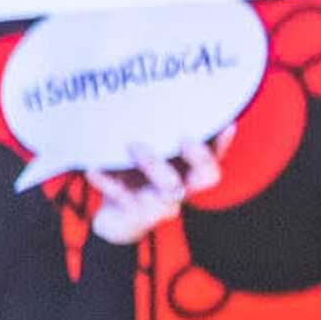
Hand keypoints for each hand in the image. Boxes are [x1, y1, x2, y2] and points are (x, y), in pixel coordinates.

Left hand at [85, 130, 227, 247]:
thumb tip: (155, 97)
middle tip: (185, 137)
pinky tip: (93, 169)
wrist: (115, 223)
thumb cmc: (134, 178)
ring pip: (168, 187)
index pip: (214, 157)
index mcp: (187, 172)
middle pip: (207, 176)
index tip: (227, 124)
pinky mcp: (134, 213)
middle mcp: (180, 188)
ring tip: (133, 144)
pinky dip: (107, 181)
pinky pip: (122, 196)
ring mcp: (160, 203)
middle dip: (200, 156)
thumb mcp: (147, 158)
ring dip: (153, 163)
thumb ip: (156, 136)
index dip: (222, 144)